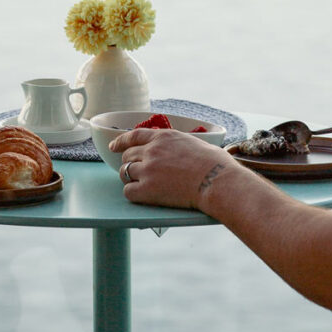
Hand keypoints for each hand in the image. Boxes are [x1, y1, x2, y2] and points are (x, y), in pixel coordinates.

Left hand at [108, 129, 241, 210]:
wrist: (217, 181)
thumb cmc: (216, 164)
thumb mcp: (194, 142)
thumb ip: (179, 144)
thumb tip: (180, 150)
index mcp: (163, 137)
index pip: (134, 135)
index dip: (121, 141)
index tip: (114, 146)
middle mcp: (152, 151)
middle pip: (127, 155)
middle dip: (129, 162)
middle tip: (135, 171)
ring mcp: (148, 169)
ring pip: (124, 172)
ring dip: (129, 178)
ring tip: (140, 184)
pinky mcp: (147, 189)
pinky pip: (128, 191)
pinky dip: (133, 193)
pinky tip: (142, 195)